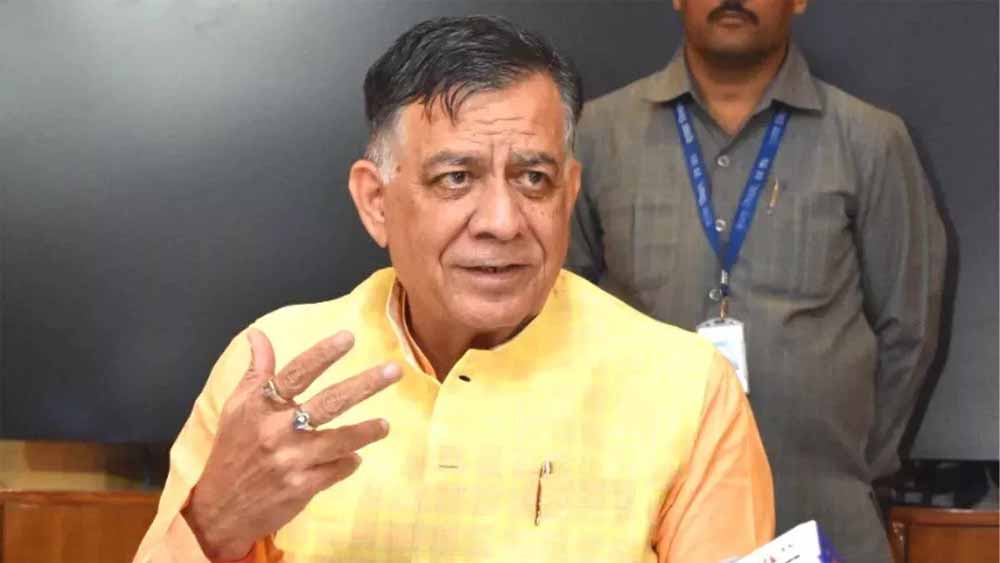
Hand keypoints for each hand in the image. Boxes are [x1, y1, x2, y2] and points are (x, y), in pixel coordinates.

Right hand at [182, 328, 401, 559]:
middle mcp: (277, 431)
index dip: (322, 354)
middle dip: (365, 384)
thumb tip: (258, 334)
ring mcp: (291, 460)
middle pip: (329, 402)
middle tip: (394, 371)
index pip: (296, 373)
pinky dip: (349, 462)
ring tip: (385, 425)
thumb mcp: (237, 408)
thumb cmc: (232, 451)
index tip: (348, 337)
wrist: (221, 510)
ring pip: (340, 439)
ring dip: (367, 431)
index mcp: (261, 406)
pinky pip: (337, 470)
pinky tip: (355, 457)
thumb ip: (256, 372)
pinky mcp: (302, 487)